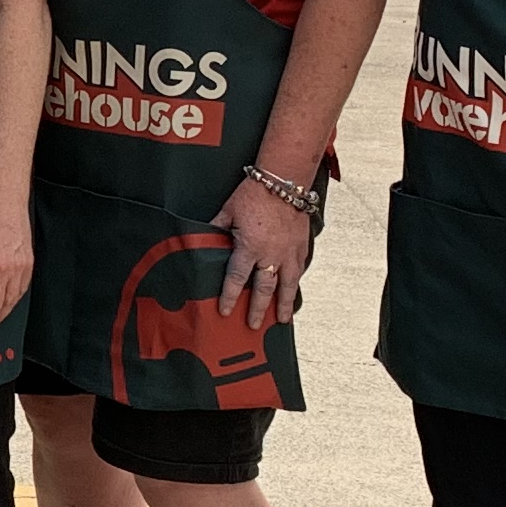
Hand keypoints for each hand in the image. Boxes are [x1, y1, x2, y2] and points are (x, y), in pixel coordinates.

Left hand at [215, 176, 317, 328]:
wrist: (283, 181)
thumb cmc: (253, 195)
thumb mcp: (228, 211)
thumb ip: (217, 229)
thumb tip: (204, 240)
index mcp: (249, 247)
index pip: (236, 278)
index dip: (229, 296)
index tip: (225, 311)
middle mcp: (270, 254)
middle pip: (263, 289)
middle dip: (258, 309)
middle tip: (253, 325)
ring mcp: (289, 252)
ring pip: (287, 285)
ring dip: (284, 304)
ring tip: (283, 320)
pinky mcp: (301, 247)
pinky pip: (299, 271)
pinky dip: (296, 284)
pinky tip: (295, 293)